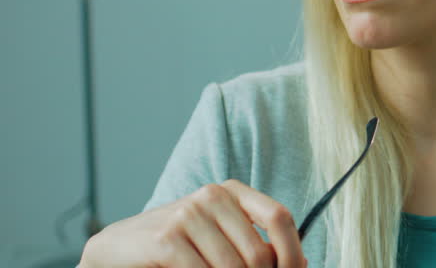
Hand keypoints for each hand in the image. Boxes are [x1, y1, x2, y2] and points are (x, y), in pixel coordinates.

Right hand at [79, 179, 307, 267]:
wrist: (117, 249)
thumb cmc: (176, 247)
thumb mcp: (220, 238)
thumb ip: (256, 245)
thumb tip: (301, 262)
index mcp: (232, 192)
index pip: (279, 217)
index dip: (292, 252)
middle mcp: (212, 196)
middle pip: (258, 253)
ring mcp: (188, 214)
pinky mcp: (167, 238)